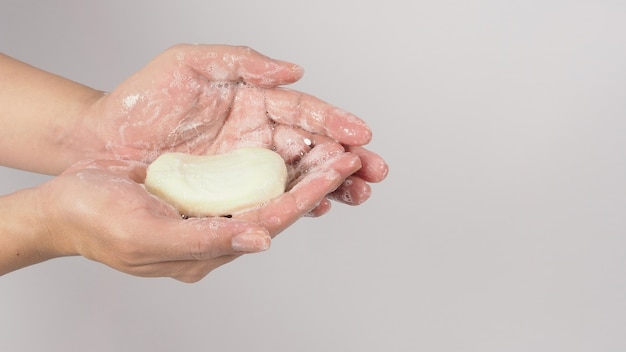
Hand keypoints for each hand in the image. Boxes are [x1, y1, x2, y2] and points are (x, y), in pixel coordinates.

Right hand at [35, 143, 360, 281]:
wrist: (66, 207)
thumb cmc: (98, 223)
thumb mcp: (146, 237)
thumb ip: (205, 241)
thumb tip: (260, 240)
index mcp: (206, 250)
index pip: (269, 220)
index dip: (306, 194)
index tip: (338, 170)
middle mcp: (217, 235)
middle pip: (279, 208)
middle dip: (317, 183)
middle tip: (355, 158)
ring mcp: (212, 216)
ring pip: (269, 193)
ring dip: (303, 173)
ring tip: (338, 152)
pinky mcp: (205, 197)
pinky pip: (249, 182)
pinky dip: (276, 167)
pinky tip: (296, 150)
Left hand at [83, 44, 387, 212]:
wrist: (102, 143)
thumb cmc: (141, 99)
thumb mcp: (187, 63)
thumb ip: (241, 61)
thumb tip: (294, 71)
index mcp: (254, 103)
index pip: (303, 113)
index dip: (334, 123)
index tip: (360, 135)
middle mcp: (257, 137)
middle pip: (312, 148)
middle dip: (347, 160)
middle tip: (375, 171)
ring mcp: (247, 168)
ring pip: (300, 177)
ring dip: (332, 185)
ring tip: (358, 193)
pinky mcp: (231, 197)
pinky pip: (272, 201)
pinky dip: (299, 204)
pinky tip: (318, 207)